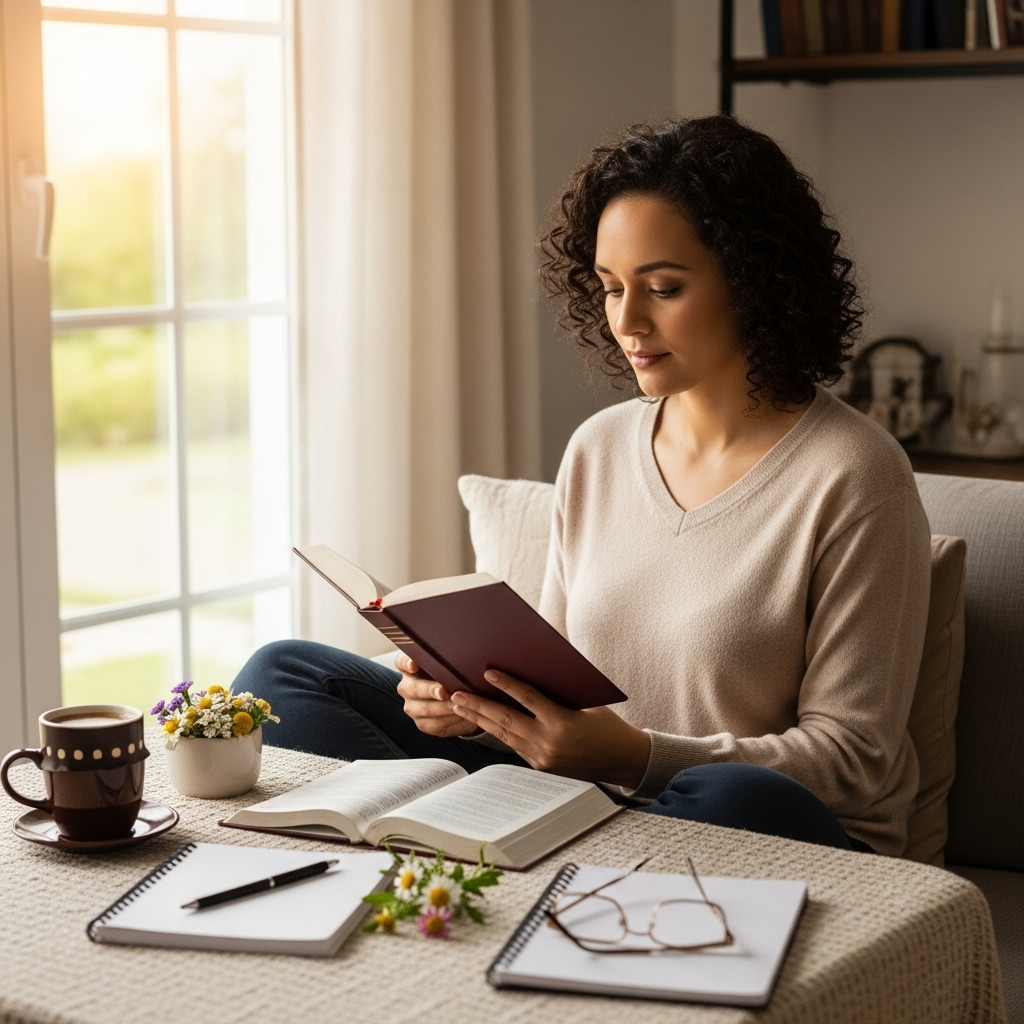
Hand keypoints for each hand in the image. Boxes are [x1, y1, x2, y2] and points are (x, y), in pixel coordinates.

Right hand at [395, 653, 480, 737]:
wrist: (461, 698)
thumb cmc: (454, 674)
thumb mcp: (451, 665)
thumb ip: (449, 660)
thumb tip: (458, 658)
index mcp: (410, 667)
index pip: (402, 662)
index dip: (407, 663)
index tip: (413, 664)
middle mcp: (407, 687)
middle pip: (413, 689)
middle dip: (429, 690)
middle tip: (444, 692)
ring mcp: (412, 706)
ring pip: (424, 709)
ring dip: (443, 707)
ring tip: (459, 704)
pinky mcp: (423, 723)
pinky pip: (434, 724)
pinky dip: (450, 720)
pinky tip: (462, 714)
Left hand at [449, 670, 650, 788]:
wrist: (622, 761)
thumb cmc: (608, 726)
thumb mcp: (586, 703)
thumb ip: (558, 692)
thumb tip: (531, 671)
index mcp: (563, 723)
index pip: (528, 698)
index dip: (506, 684)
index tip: (487, 672)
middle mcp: (549, 743)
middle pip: (506, 719)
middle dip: (478, 706)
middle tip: (456, 694)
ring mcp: (542, 758)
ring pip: (503, 735)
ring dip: (480, 720)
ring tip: (460, 706)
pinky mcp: (539, 766)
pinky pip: (513, 745)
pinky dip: (497, 731)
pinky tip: (483, 721)